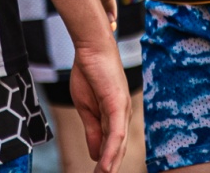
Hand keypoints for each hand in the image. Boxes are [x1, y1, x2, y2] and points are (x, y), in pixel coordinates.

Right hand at [67, 31, 131, 172]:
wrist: (90, 48)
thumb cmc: (89, 72)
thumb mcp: (86, 107)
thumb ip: (93, 129)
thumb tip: (95, 153)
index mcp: (114, 114)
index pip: (113, 143)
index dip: (107, 160)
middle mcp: (123, 114)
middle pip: (119, 146)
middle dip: (111, 165)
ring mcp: (122, 109)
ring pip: (119, 143)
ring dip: (112, 163)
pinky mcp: (117, 104)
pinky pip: (116, 132)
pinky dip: (112, 150)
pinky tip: (106, 165)